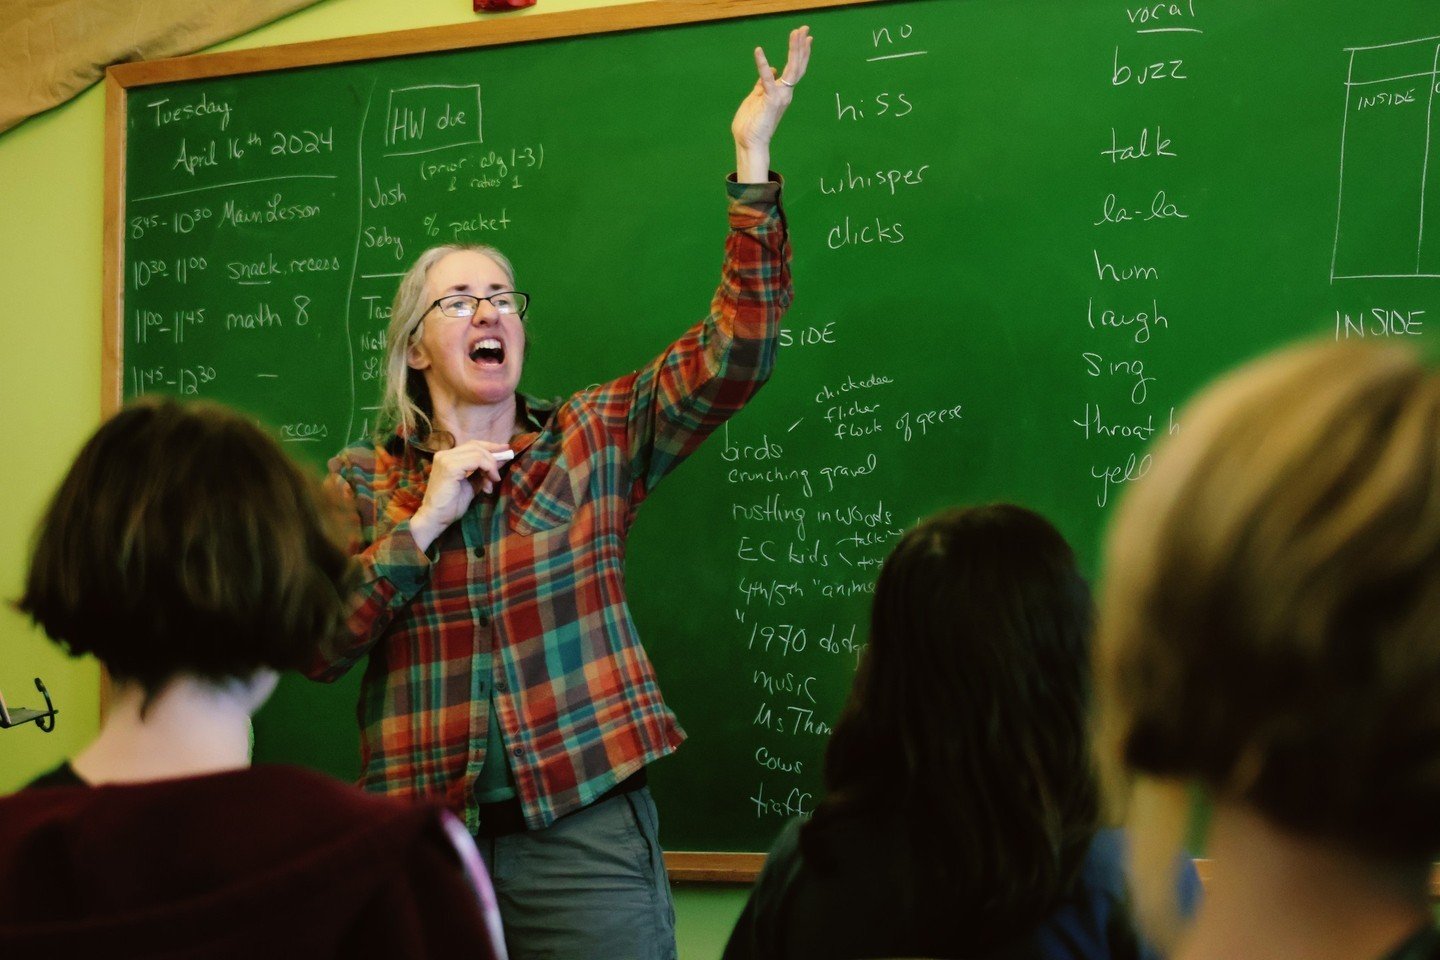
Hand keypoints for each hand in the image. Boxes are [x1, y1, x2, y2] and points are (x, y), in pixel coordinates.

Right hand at [410, 440, 510, 550]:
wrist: (435, 518)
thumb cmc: (451, 505)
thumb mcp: (472, 485)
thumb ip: (483, 472)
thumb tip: (501, 460)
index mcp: (447, 457)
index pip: (472, 445)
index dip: (490, 446)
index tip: (505, 450)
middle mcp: (445, 454)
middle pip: (476, 446)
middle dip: (493, 457)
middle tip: (499, 473)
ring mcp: (446, 459)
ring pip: (478, 452)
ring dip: (491, 466)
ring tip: (492, 482)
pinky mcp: (450, 467)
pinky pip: (476, 460)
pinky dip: (487, 469)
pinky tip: (488, 483)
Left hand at [732, 25, 812, 181]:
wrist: (749, 144)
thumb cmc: (751, 124)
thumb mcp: (756, 98)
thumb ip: (762, 84)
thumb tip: (771, 69)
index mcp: (781, 93)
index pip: (794, 69)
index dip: (800, 53)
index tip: (805, 37)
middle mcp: (785, 94)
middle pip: (797, 66)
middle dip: (801, 47)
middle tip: (805, 28)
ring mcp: (780, 97)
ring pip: (791, 70)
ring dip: (794, 50)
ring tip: (797, 34)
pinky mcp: (770, 101)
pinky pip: (766, 80)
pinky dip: (762, 65)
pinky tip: (758, 51)